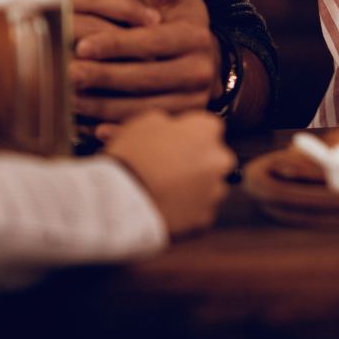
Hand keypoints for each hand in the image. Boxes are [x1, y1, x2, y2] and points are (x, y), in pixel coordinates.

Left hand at [72, 0, 220, 127]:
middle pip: (144, 78)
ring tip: (70, 98)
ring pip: (141, 107)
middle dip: (102, 77)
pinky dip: (117, 131)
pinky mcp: (180, 121)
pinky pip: (145, 128)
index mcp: (196, 37)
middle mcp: (199, 71)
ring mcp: (192, 101)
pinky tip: (91, 128)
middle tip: (68, 74)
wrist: (208, 66)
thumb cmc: (181, 27)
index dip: (115, 44)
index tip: (82, 45)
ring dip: (102, 106)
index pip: (152, 42)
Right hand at [102, 110, 234, 238]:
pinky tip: (166, 206)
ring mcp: (213, 190)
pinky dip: (186, 210)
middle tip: (167, 168)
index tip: (174, 144)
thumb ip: (166, 122)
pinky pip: (199, 210)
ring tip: (164, 189)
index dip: (188, 136)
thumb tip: (168, 126)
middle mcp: (218, 159)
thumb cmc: (131, 158)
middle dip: (195, 161)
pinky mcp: (204, 216)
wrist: (120, 199)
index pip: (207, 127)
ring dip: (192, 186)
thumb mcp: (144, 123)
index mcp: (206, 130)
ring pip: (208, 185)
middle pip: (212, 157)